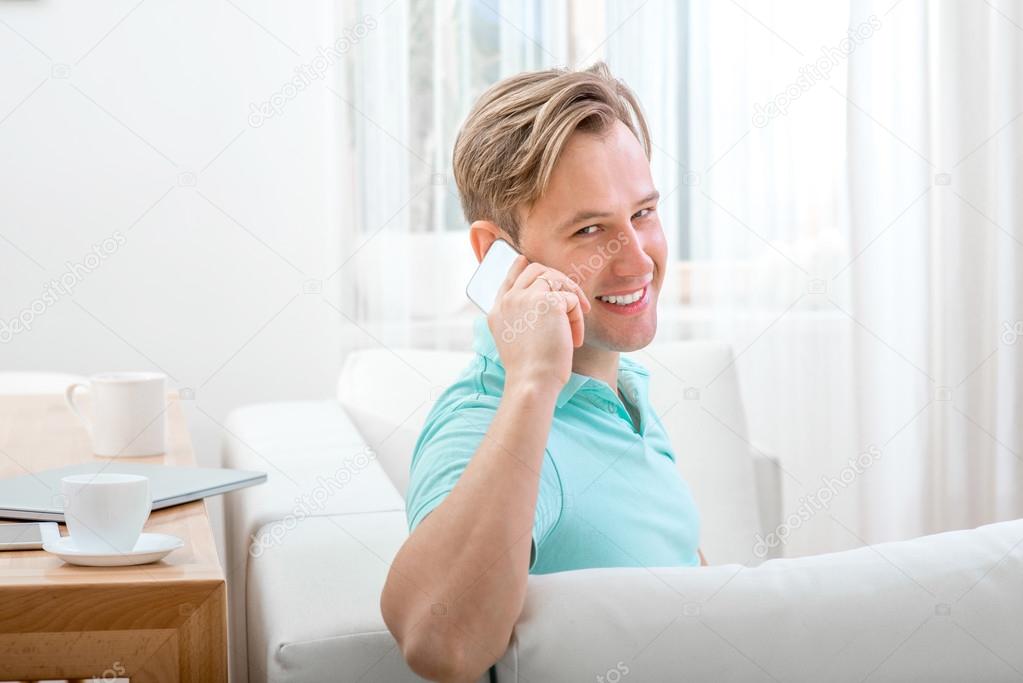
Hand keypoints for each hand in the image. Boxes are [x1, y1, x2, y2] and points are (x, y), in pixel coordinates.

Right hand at [488, 255, 590, 390]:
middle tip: (573, 300)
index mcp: (498, 310)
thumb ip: (520, 318)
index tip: (525, 261)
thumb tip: (547, 302)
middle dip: (557, 280)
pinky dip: (578, 320)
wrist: (531, 381)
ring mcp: (526, 297)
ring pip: (555, 279)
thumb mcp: (515, 340)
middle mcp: (509, 300)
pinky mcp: (548, 301)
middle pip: (535, 269)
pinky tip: (574, 340)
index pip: (510, 276)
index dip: (520, 267)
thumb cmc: (528, 369)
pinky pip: (571, 300)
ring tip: (574, 324)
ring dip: (571, 298)